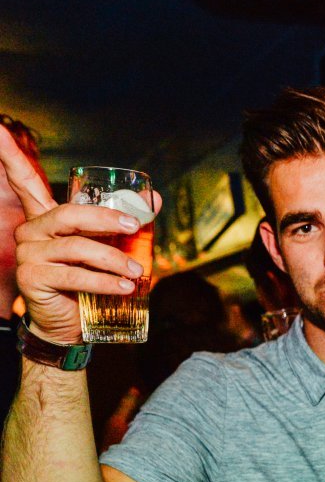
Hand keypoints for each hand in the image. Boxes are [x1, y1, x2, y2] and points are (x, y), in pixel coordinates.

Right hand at [0, 125, 155, 343]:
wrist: (72, 325)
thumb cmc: (90, 282)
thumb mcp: (110, 248)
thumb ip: (126, 222)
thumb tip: (153, 199)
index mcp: (47, 218)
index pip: (25, 181)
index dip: (10, 156)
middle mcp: (32, 230)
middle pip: (69, 214)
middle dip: (106, 218)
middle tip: (135, 226)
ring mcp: (29, 253)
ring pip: (76, 248)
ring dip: (114, 259)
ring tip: (139, 273)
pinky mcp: (31, 278)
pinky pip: (74, 275)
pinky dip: (105, 281)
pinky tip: (125, 287)